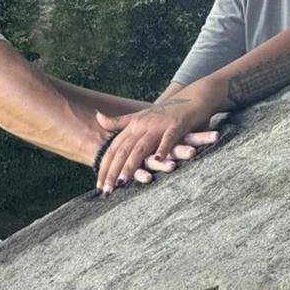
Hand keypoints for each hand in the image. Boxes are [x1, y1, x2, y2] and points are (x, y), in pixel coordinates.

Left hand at [95, 91, 218, 192]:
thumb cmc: (166, 112)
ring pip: (141, 147)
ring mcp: (159, 125)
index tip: (98, 186)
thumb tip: (97, 117)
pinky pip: (168, 138)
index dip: (105, 167)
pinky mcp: (176, 125)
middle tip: (106, 190)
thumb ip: (119, 122)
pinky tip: (158, 161)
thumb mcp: (141, 117)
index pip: (114, 149)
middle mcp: (143, 125)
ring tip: (122, 181)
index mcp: (133, 126)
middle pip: (123, 150)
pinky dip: (163, 148)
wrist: (192, 98)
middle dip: (113, 171)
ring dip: (131, 164)